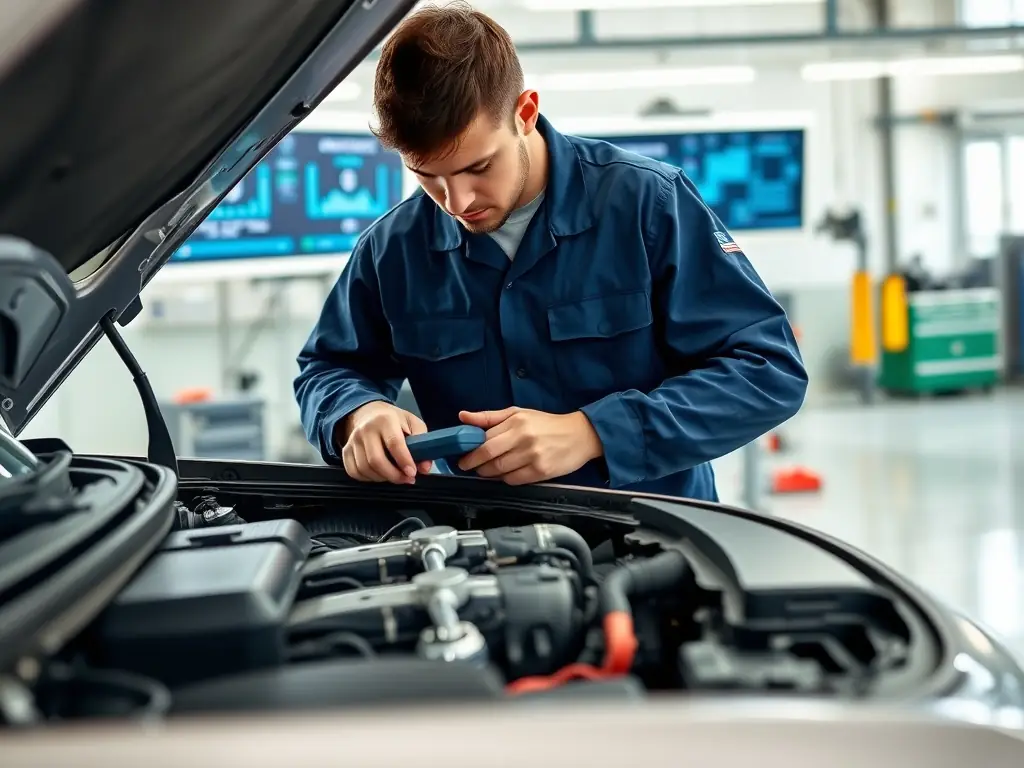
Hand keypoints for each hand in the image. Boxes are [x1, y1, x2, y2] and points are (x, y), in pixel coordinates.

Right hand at [338, 401, 432, 483]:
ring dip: (382, 478)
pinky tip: (379, 475)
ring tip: (395, 476)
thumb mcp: (413, 423)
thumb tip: (425, 467)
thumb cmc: (394, 420)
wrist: (368, 412)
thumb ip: (423, 443)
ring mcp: (353, 440)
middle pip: (376, 460)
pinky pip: (354, 472)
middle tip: (406, 479)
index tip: (412, 473)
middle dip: (393, 475)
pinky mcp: (345, 451)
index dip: (404, 460)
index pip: (394, 443)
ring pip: (365, 468)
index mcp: (385, 420)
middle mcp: (366, 429)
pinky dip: (368, 479)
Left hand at [456, 407, 603, 484]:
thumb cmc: (547, 424)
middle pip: (488, 455)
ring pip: (499, 470)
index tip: (462, 453)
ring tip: (484, 470)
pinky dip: (504, 479)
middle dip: (473, 463)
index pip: (484, 438)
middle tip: (467, 466)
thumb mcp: (518, 413)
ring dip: (487, 473)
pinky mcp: (541, 472)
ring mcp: (533, 456)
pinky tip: (504, 475)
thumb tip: (463, 416)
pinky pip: (514, 480)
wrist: (580, 435)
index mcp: (516, 421)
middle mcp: (524, 438)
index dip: (469, 448)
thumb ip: (489, 417)